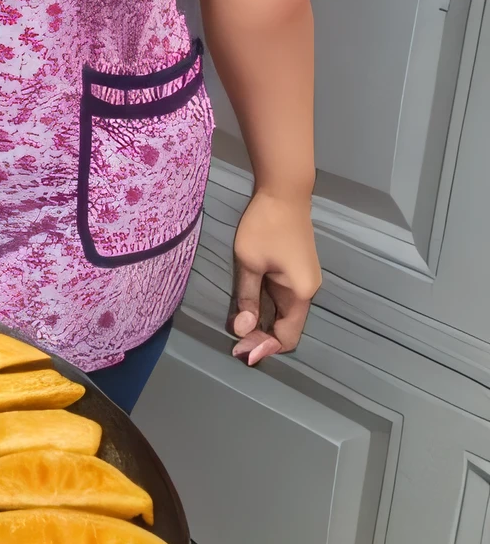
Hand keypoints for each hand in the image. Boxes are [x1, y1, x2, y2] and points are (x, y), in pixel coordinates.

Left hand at [228, 188, 320, 366]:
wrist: (284, 192)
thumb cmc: (265, 226)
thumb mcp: (250, 263)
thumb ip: (247, 298)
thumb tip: (242, 330)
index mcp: (301, 294)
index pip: (287, 337)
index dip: (264, 347)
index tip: (240, 351)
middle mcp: (308, 292)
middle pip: (287, 328)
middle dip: (262, 338)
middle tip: (234, 343)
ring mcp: (304, 281)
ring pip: (284, 315)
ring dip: (263, 324)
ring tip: (238, 328)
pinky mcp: (296, 272)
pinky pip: (282, 300)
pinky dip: (266, 308)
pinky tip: (248, 309)